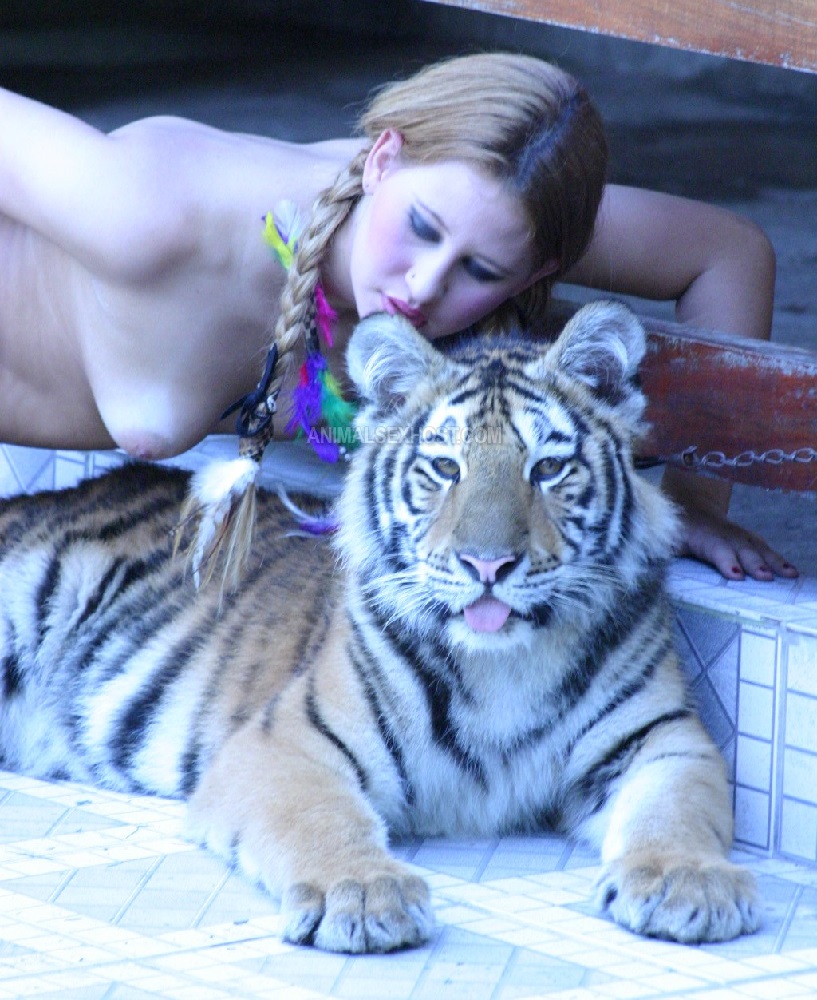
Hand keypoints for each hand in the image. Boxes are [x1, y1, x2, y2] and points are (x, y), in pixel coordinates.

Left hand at [662, 465, 797, 580]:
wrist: (685, 501)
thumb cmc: (669, 527)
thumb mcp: (659, 538)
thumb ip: (657, 552)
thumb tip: (652, 570)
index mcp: (697, 533)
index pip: (714, 547)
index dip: (725, 560)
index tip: (736, 575)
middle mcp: (721, 532)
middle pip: (739, 547)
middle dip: (753, 562)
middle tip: (765, 578)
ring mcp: (735, 532)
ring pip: (756, 545)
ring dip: (773, 560)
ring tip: (789, 575)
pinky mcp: (744, 536)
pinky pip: (762, 546)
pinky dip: (777, 558)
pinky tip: (791, 572)